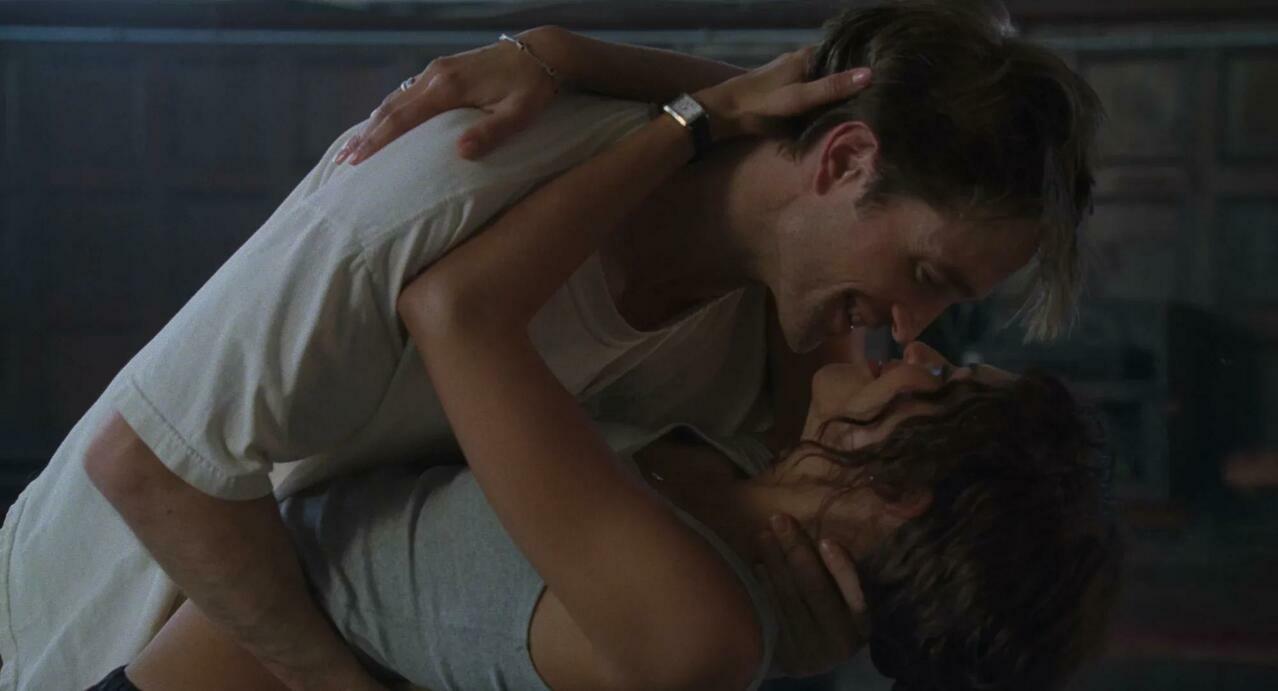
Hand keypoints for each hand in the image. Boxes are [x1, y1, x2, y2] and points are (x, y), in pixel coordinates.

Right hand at [336, 28, 561, 164]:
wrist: (542, 51)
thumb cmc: (534, 87)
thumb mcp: (520, 114)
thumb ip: (492, 133)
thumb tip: (460, 152)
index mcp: (449, 87)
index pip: (402, 118)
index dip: (377, 141)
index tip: (357, 162)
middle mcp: (435, 75)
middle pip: (390, 108)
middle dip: (365, 136)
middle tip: (343, 162)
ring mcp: (437, 70)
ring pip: (395, 98)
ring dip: (373, 123)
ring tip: (354, 147)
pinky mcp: (443, 70)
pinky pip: (407, 93)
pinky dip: (390, 111)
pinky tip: (383, 124)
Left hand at [693, 47, 869, 142]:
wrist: (724, 114)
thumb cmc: (761, 102)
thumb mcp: (800, 97)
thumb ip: (832, 87)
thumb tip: (870, 74)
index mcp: (807, 56)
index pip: (843, 52)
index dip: (863, 60)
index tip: (887, 70)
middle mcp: (803, 62)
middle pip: (836, 68)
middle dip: (854, 79)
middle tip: (884, 91)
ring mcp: (796, 77)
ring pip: (825, 81)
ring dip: (841, 91)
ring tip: (871, 101)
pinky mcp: (789, 93)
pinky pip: (815, 94)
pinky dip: (827, 101)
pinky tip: (841, 111)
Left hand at [755, 514, 867, 677]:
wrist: (813, 659)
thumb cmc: (836, 617)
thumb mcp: (850, 600)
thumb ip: (845, 576)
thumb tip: (837, 536)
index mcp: (862, 624)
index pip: (853, 593)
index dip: (841, 568)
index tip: (827, 542)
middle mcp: (839, 641)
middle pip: (815, 590)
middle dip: (796, 551)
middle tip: (779, 520)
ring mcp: (811, 652)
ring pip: (790, 599)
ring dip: (775, 563)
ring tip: (764, 535)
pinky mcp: (786, 656)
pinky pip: (774, 613)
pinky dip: (765, 587)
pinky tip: (758, 565)